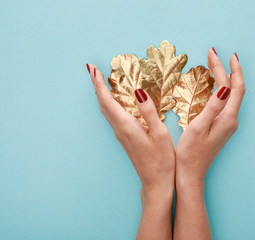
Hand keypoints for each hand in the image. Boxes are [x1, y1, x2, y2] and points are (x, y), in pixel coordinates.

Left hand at [87, 64, 174, 239]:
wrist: (156, 182)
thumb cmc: (162, 160)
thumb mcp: (161, 134)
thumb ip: (149, 112)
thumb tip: (139, 91)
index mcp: (127, 126)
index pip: (108, 100)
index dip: (99, 84)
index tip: (92, 69)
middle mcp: (120, 129)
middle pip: (103, 104)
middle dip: (96, 86)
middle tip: (92, 70)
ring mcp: (121, 135)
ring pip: (106, 110)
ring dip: (101, 94)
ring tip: (100, 81)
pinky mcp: (125, 138)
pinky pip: (112, 116)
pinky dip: (109, 104)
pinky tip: (113, 101)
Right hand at [173, 48, 244, 239]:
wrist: (191, 174)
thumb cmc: (190, 153)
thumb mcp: (198, 127)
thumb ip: (213, 107)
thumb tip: (225, 88)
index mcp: (227, 118)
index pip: (233, 87)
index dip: (227, 69)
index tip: (218, 54)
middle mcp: (231, 120)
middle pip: (234, 89)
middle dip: (227, 69)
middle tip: (215, 54)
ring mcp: (228, 124)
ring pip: (231, 95)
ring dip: (225, 78)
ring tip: (216, 65)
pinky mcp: (222, 127)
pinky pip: (225, 102)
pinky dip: (221, 89)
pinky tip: (214, 86)